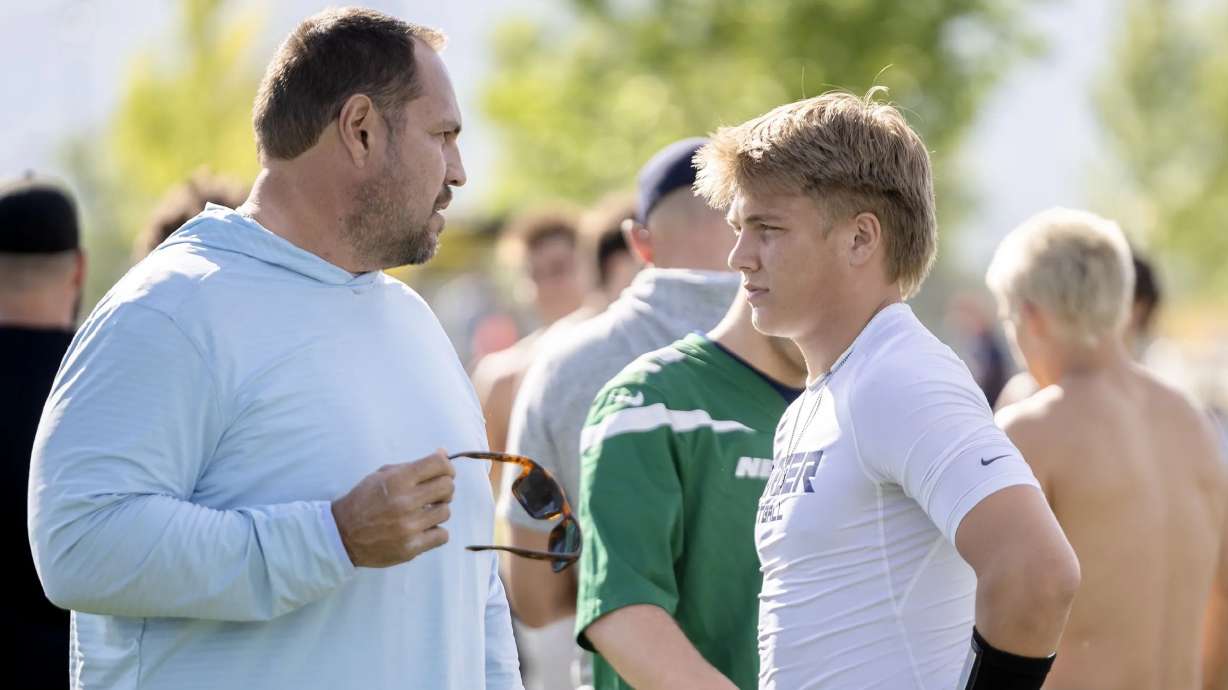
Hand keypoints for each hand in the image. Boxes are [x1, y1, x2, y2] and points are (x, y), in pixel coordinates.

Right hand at [331, 449, 454, 567]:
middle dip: (444, 488)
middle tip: (433, 494)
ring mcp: (409, 526)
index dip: (447, 466)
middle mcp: (405, 502)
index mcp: (397, 480)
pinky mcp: (411, 547)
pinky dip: (435, 532)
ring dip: (437, 511)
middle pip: (448, 487)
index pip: (439, 465)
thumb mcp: (382, 475)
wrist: (342, 535)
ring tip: (422, 513)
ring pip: (446, 512)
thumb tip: (443, 453)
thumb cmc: (363, 501)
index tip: (444, 472)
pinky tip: (422, 529)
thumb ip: (413, 466)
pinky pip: (442, 535)